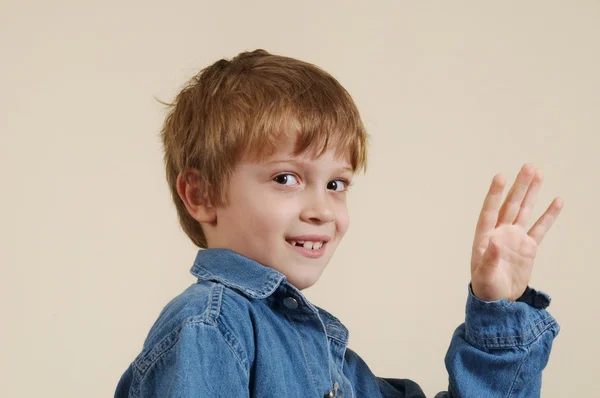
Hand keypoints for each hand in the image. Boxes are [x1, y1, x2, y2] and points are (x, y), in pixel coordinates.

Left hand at [470, 163, 563, 301]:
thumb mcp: (483, 276)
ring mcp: (515, 237)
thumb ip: (488, 260)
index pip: (490, 210)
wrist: (498, 300)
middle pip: (510, 205)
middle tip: (528, 166)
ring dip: (531, 193)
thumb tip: (497, 244)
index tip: (501, 176)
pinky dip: (548, 215)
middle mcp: (500, 232)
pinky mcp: (528, 247)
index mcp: (485, 236)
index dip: (495, 194)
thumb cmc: (485, 287)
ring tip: (538, 173)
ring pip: (524, 210)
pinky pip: (540, 228)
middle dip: (519, 186)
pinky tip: (556, 200)